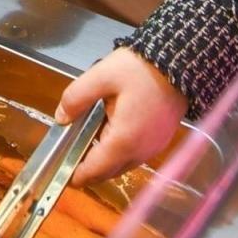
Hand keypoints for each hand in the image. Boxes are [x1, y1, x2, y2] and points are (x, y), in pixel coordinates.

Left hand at [54, 48, 187, 185]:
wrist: (178, 63)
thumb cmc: (139, 69)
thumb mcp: (101, 76)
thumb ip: (77, 97)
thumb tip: (61, 118)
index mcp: (124, 141)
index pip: (94, 171)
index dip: (75, 174)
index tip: (60, 168)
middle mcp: (140, 153)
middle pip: (107, 172)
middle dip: (88, 167)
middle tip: (69, 149)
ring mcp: (152, 149)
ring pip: (121, 166)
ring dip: (103, 159)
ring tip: (86, 137)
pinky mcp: (159, 141)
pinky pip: (134, 156)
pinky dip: (118, 152)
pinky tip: (108, 131)